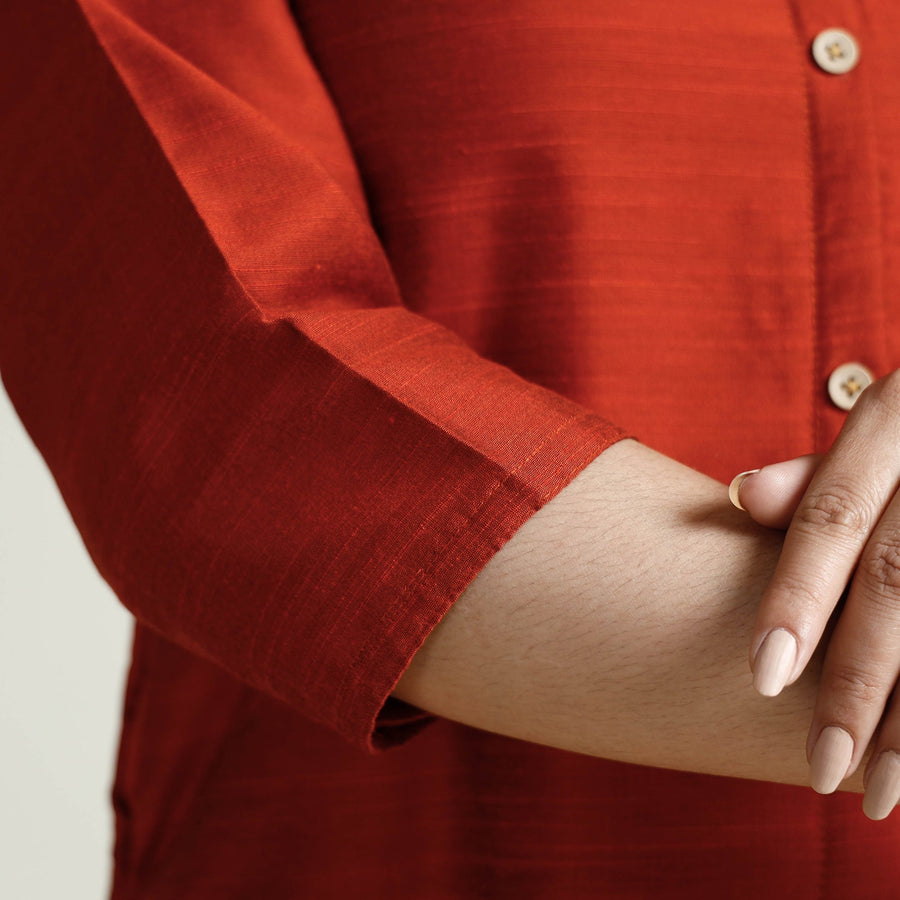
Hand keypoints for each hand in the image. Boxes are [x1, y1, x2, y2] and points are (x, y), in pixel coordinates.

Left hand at [731, 374, 899, 818]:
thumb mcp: (882, 428)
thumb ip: (816, 474)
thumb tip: (741, 496)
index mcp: (898, 417)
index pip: (834, 516)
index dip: (798, 596)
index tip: (761, 678)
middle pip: (897, 584)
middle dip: (858, 683)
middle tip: (819, 768)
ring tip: (881, 795)